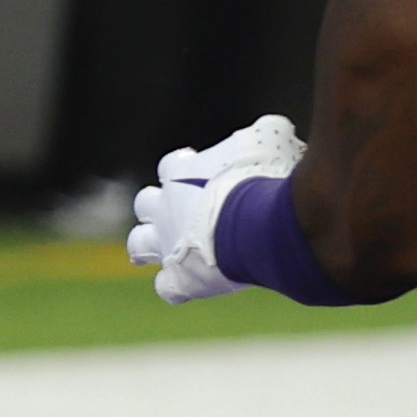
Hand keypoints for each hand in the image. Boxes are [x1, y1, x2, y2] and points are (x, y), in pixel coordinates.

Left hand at [126, 114, 307, 301]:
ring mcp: (169, 244)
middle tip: (183, 212)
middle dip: (158, 207)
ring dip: (149, 245)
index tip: (201, 172)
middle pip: (145, 203)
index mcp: (181, 172)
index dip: (183, 168)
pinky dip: (174, 286)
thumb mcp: (271, 139)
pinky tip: (188, 285)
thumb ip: (267, 132)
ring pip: (139, 243)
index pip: (171, 166)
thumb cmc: (266, 178)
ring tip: (168, 249)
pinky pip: (167, 287)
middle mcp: (166, 207)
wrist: (261, 224)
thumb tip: (276, 128)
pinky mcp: (182, 278)